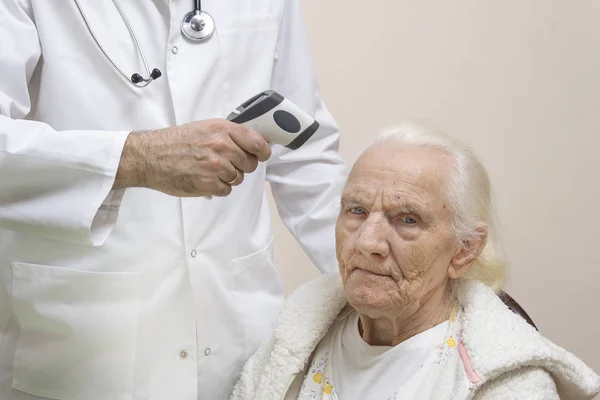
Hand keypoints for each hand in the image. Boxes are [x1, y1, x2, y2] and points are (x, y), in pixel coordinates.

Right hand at [114, 119, 270, 196]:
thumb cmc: (175, 142)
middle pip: (250, 164)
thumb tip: (254, 143)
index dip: (262, 151)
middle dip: (241, 166)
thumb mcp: (204, 128)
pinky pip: (226, 190)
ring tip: (209, 170)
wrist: (150, 156)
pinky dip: (218, 188)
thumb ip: (228, 134)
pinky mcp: (209, 184)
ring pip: (239, 178)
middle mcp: (222, 146)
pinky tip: (204, 179)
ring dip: (228, 178)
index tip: (262, 154)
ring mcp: (216, 166)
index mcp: (222, 129)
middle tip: (225, 163)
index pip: (256, 142)